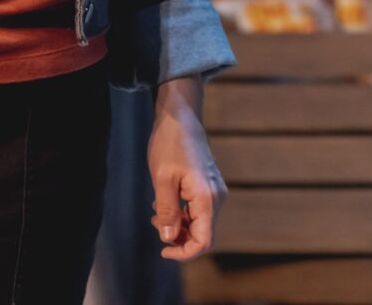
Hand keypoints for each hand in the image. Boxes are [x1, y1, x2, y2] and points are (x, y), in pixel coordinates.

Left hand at [148, 78, 224, 261]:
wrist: (180, 117)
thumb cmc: (170, 145)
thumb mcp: (161, 179)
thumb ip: (167, 211)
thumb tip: (169, 239)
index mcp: (207, 198)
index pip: (204, 241)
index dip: (184, 253)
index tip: (162, 250)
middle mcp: (216, 197)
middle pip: (203, 235)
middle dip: (179, 239)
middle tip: (155, 224)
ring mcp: (214, 192)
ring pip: (200, 224)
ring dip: (178, 226)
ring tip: (156, 213)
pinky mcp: (208, 187)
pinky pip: (198, 211)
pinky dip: (181, 215)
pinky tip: (164, 204)